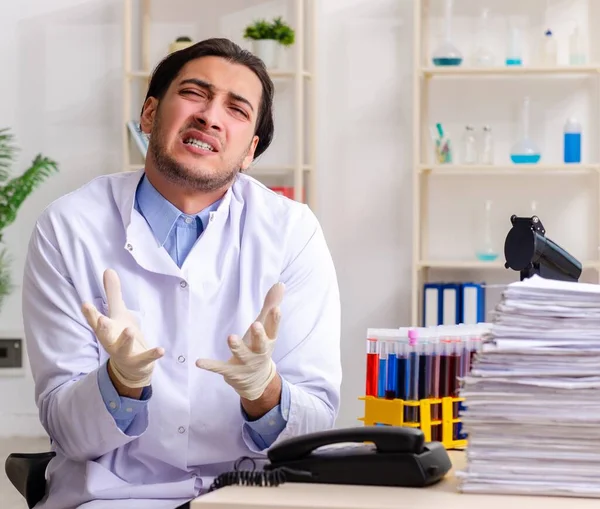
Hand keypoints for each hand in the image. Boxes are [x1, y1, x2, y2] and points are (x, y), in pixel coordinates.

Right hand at [82, 269, 163, 387]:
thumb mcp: (118, 313)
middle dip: (102, 328)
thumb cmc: (121, 335)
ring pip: (123, 348)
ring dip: (126, 340)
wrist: (131, 367)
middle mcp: (112, 342)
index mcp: (107, 329)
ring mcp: (125, 353)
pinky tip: (161, 349)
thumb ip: (113, 293)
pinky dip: (152, 354)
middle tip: (101, 320)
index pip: (95, 321)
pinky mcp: (139, 361)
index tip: (85, 303)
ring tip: (130, 330)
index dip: (90, 313)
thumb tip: (108, 270)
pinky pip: (146, 358)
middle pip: (104, 335)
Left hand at [196, 283, 284, 400]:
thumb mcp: (266, 327)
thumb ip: (270, 305)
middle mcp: (259, 353)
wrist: (256, 380)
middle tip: (256, 325)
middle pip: (261, 344)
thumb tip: (280, 284)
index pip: (274, 329)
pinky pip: (220, 368)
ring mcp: (246, 363)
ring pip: (242, 355)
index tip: (276, 309)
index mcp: (269, 341)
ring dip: (237, 347)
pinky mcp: (232, 372)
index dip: (275, 319)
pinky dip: (210, 365)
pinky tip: (199, 362)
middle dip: (259, 335)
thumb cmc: (260, 346)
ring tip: (230, 337)